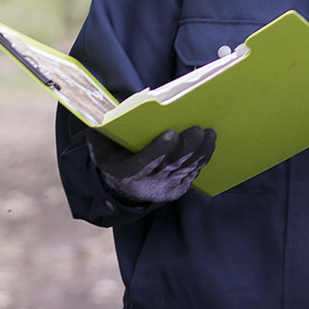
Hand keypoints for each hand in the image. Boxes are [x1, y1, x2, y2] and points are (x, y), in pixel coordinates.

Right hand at [86, 126, 216, 203]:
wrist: (125, 188)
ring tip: (209, 133)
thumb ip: (100, 136)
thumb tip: (99, 120)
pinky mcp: (179, 188)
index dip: (158, 150)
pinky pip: (193, 173)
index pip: (145, 163)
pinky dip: (203, 158)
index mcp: (127, 173)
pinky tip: (209, 143)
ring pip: (186, 169)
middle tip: (198, 130)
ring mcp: (166, 188)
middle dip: (186, 148)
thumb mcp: (102, 150)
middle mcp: (148, 183)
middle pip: (170, 165)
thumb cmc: (115, 160)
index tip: (171, 133)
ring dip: (200, 152)